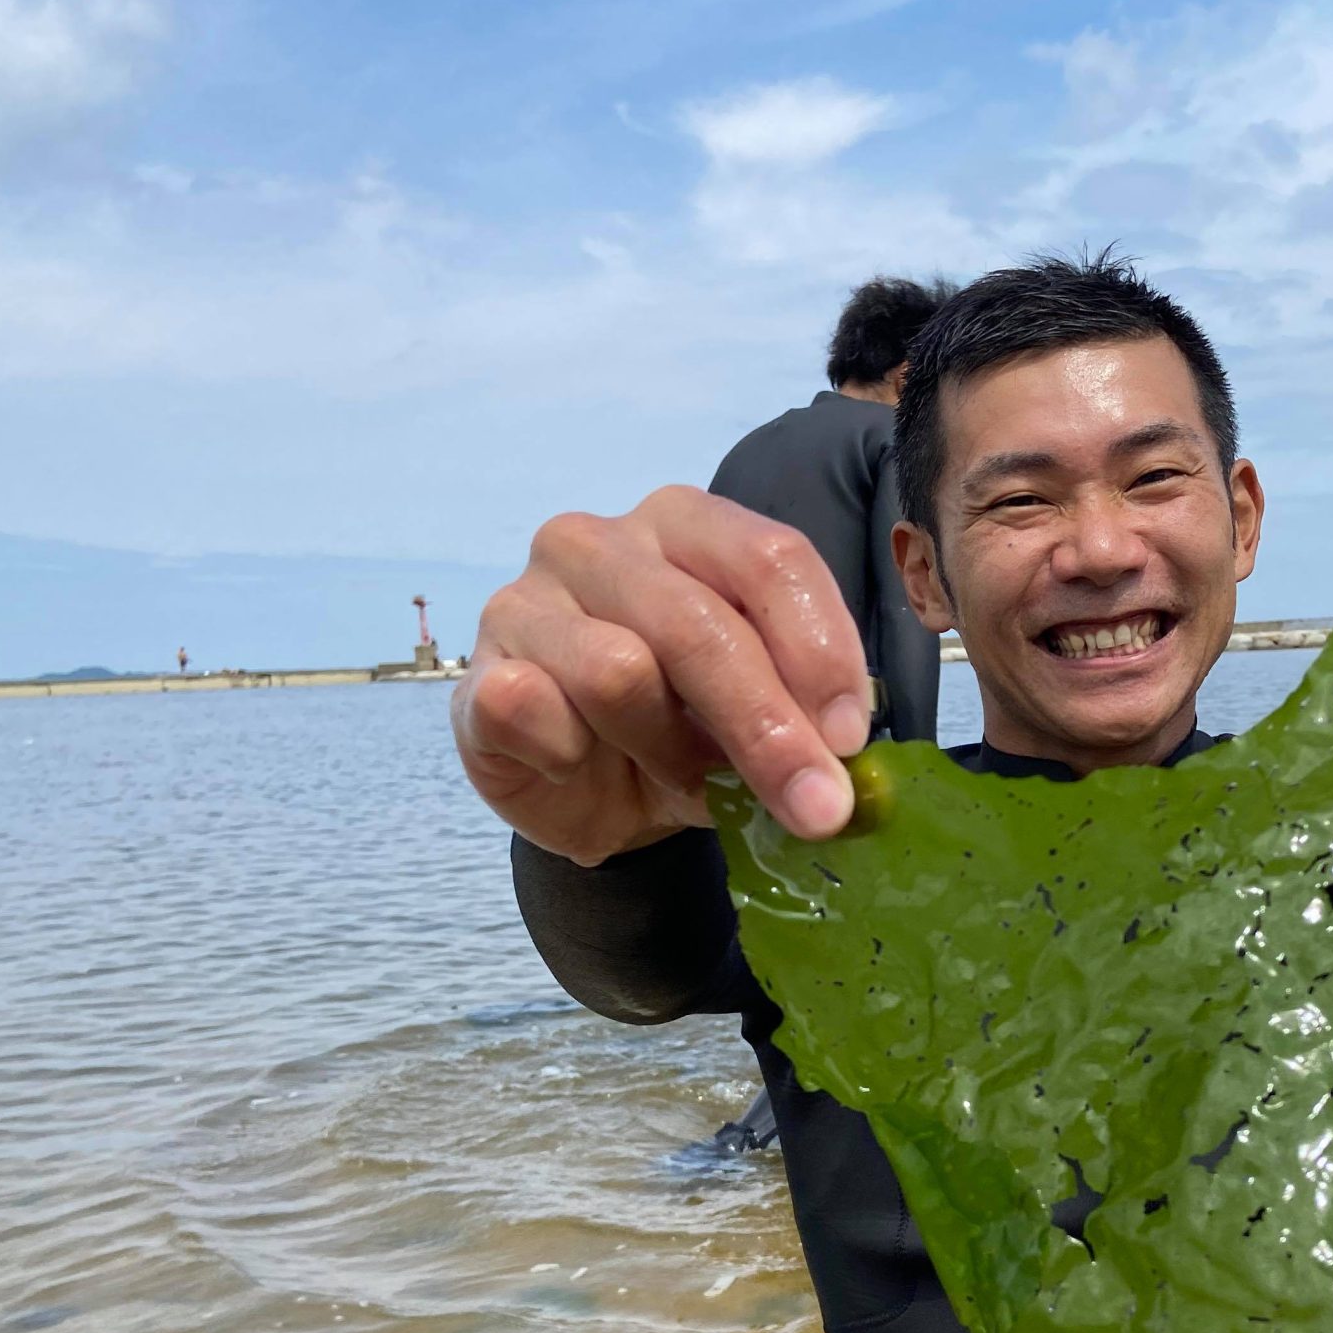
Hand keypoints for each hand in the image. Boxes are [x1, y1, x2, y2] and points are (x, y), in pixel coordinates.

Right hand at [452, 488, 871, 864]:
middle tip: (818, 808)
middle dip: (769, 728)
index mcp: (686, 524)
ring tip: (686, 782)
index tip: (851, 739)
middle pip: (701, 625)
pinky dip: (574, 758)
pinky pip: (532, 711)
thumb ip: (809, 721)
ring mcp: (526, 602)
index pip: (770, 559)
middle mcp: (598, 543)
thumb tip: (854, 768)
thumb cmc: (685, 728)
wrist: (591, 793)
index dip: (821, 652)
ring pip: (620, 673)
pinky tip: (582, 768)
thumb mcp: (761, 715)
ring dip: (671, 752)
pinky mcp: (477, 676)